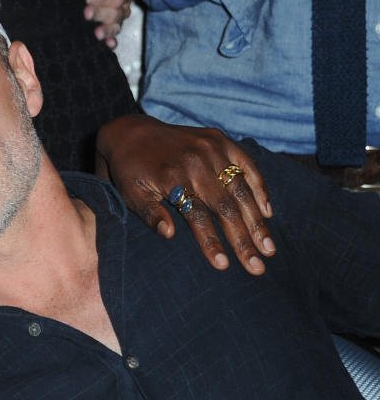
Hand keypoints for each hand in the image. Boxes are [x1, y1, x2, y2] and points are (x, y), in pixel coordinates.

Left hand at [83, 0, 131, 49]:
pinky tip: (108, 44)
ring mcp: (116, 17)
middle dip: (101, 12)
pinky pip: (113, 36)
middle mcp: (121, 4)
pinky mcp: (109, 29)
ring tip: (97, 34)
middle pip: (117, 11)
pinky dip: (111, 41)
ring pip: (116, 25)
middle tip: (86, 13)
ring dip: (107, 29)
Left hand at [95, 114, 275, 274]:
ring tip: (268, 249)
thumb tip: (169, 235)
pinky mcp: (220, 139)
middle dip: (243, 239)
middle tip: (257, 267)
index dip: (211, 241)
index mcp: (172, 177)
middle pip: (226, 207)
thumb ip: (150, 214)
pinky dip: (259, 188)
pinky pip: (247, 164)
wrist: (131, 132)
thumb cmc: (130, 171)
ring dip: (257, 221)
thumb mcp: (130, 193)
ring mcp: (211, 148)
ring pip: (241, 189)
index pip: (197, 215)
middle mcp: (195, 161)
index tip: (223, 265)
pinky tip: (267, 213)